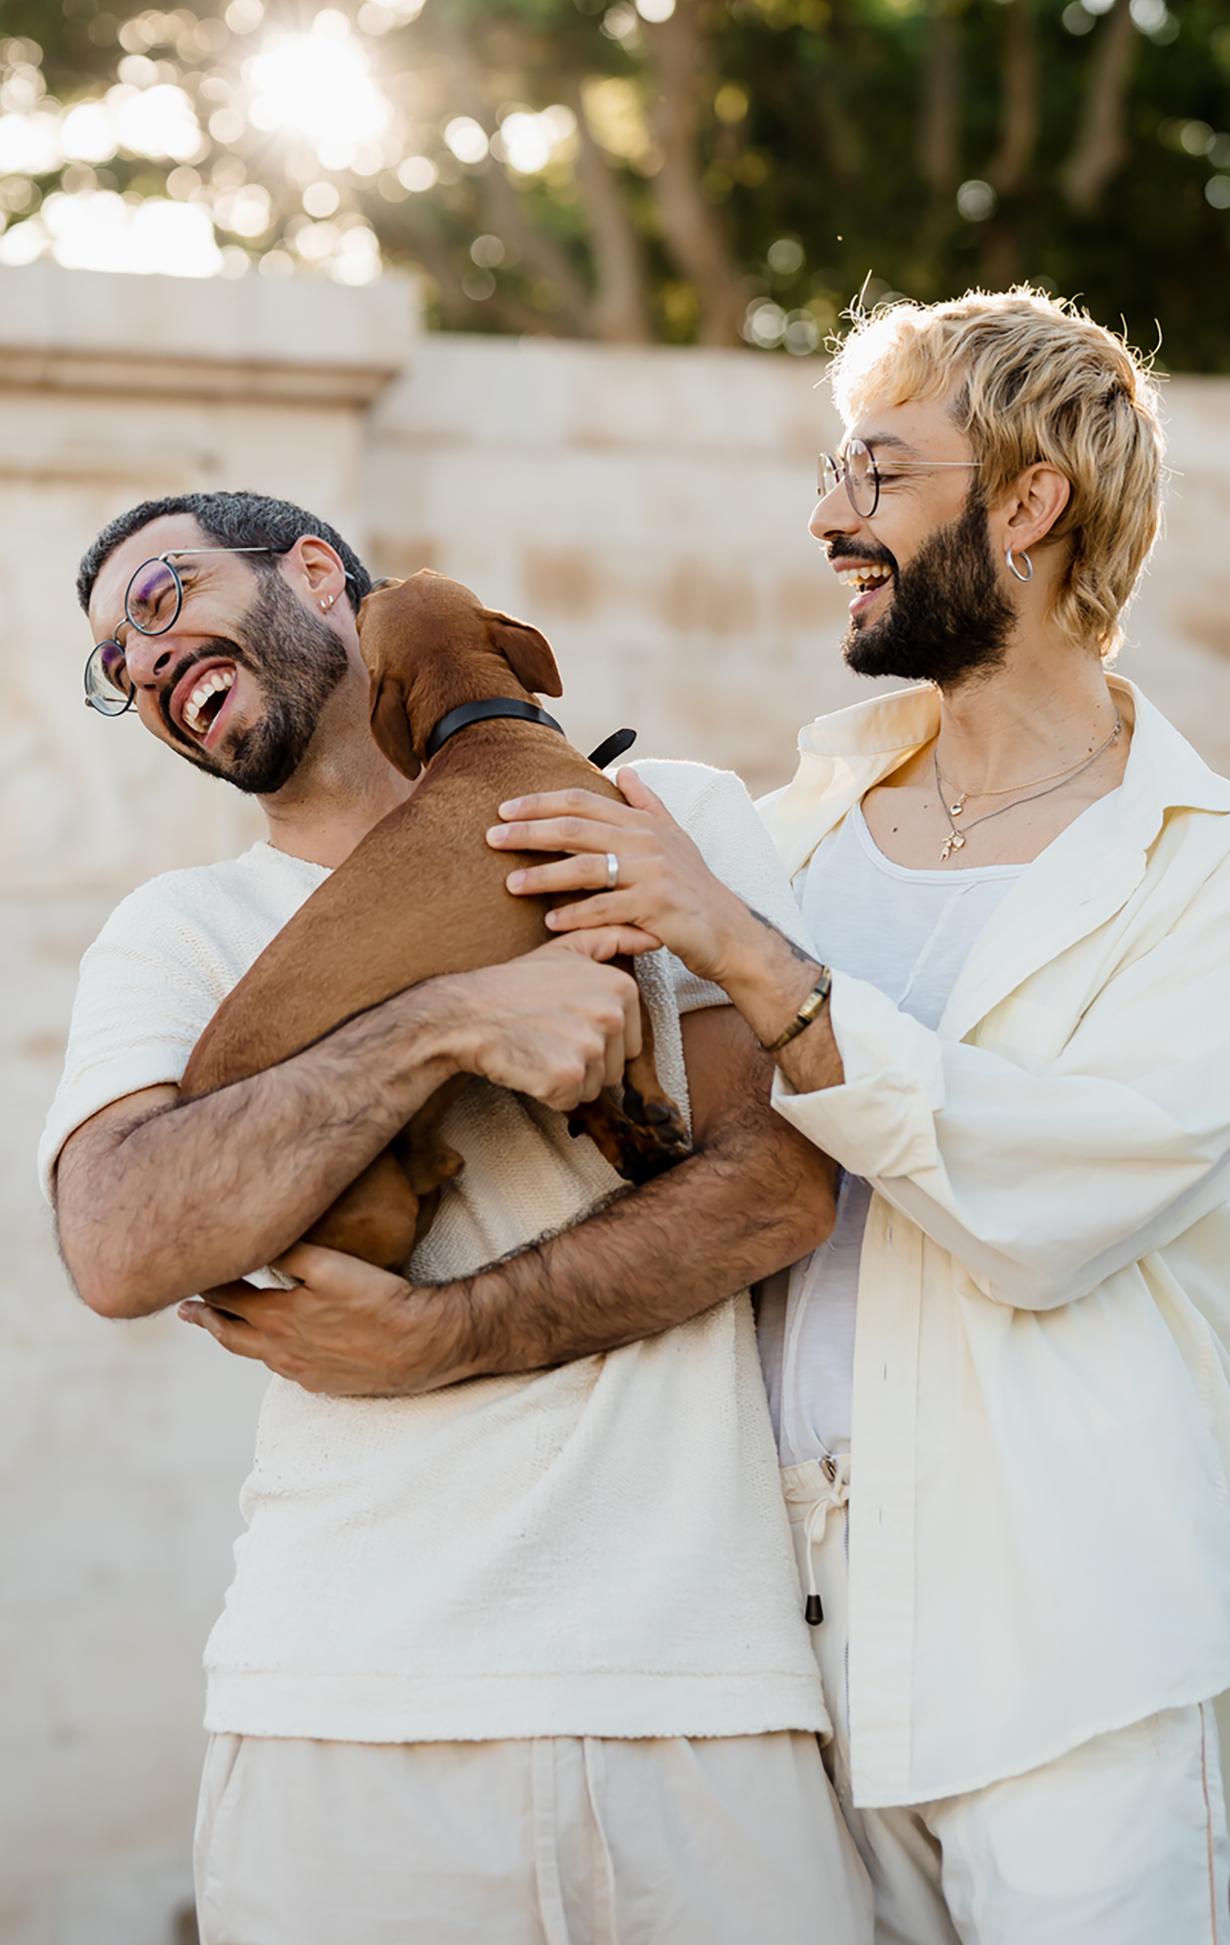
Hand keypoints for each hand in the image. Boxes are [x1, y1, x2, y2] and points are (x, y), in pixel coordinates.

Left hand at [176, 1242, 462, 1396]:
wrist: (419, 1344)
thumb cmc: (376, 1300)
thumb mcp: (330, 1264)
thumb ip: (287, 1252)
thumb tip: (255, 1241)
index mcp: (276, 1318)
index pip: (228, 1298)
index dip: (208, 1284)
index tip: (191, 1273)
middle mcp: (281, 1351)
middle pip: (230, 1335)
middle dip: (206, 1319)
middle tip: (186, 1311)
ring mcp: (302, 1372)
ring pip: (257, 1356)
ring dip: (236, 1339)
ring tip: (226, 1330)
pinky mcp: (324, 1384)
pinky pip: (286, 1370)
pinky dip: (272, 1356)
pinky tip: (278, 1350)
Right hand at [446, 931, 653, 1112]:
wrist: (467, 1013)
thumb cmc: (517, 984)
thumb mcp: (567, 948)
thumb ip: (613, 938)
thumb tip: (654, 936)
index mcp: (621, 987)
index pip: (629, 1041)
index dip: (596, 1038)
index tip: (564, 1020)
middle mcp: (612, 1016)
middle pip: (615, 1068)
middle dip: (585, 1062)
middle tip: (548, 1036)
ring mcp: (590, 1047)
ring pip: (594, 1087)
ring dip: (567, 1079)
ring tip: (539, 1049)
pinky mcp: (567, 1077)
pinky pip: (571, 1102)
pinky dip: (549, 1093)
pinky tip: (530, 1065)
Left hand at [487, 768, 752, 984]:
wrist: (730, 931)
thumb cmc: (694, 887)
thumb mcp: (674, 838)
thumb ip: (646, 804)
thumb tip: (624, 770)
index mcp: (642, 822)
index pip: (582, 801)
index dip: (540, 802)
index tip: (504, 809)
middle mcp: (646, 841)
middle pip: (576, 828)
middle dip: (529, 832)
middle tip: (491, 838)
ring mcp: (653, 873)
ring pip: (586, 868)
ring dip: (543, 877)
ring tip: (510, 884)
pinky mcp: (656, 907)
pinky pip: (606, 909)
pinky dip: (576, 915)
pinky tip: (550, 922)